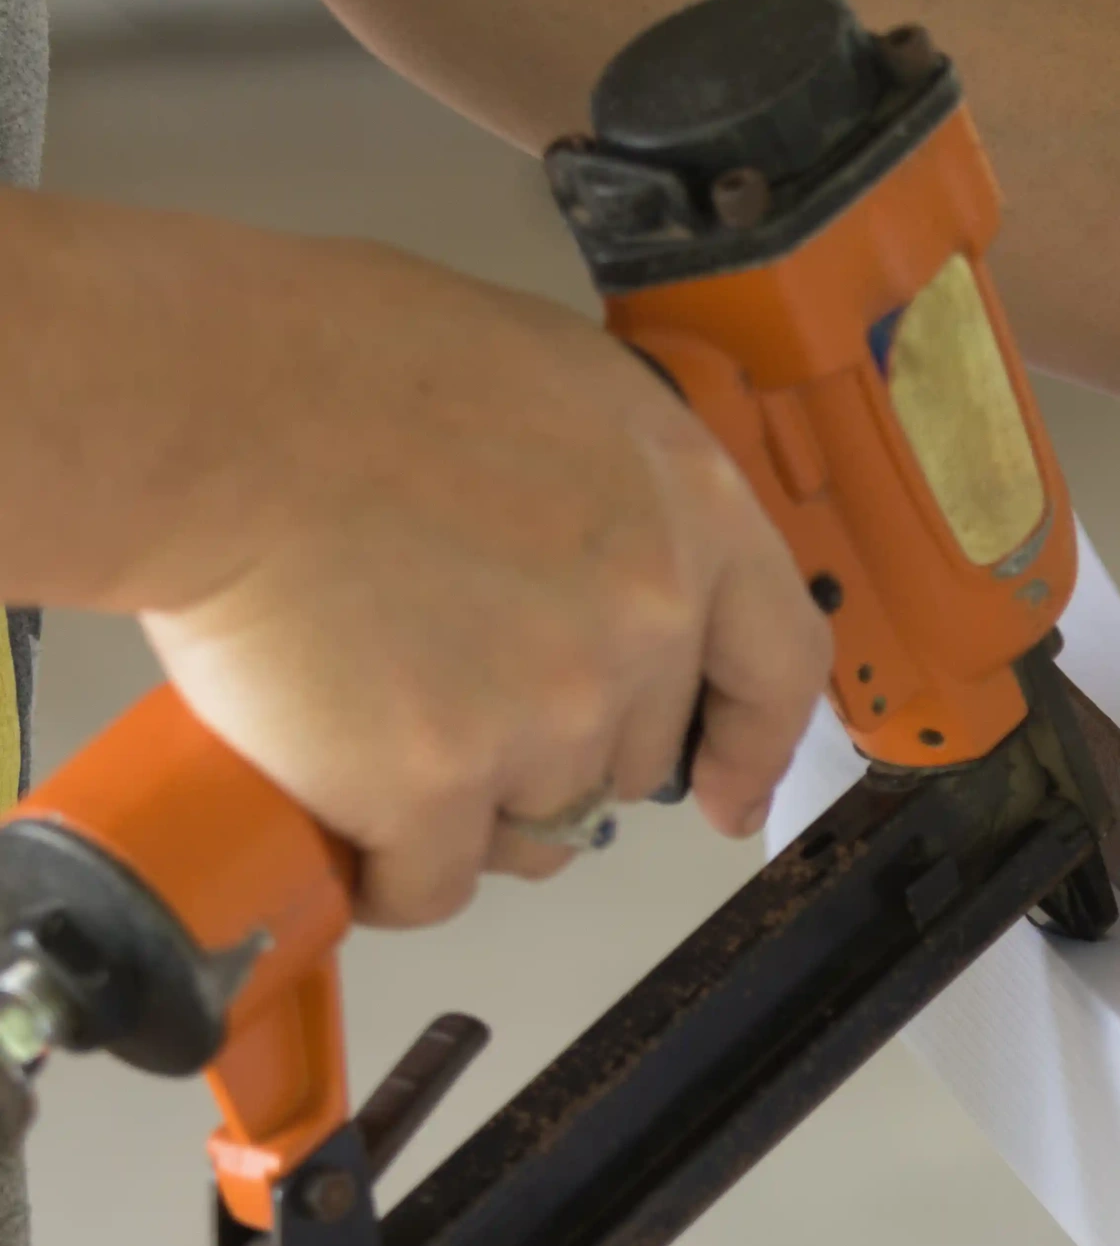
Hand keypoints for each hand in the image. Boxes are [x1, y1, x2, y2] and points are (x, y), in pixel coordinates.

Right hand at [138, 236, 829, 925]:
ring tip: (384, 725)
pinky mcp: (437, 785)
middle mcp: (645, 623)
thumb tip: (631, 577)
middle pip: (636, 757)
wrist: (214, 412)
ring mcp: (549, 714)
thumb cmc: (346, 364)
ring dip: (471, 806)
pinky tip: (346, 827)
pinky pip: (433, 881)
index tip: (728, 795)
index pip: (780, 666)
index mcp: (693, 515)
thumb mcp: (555, 384)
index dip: (754, 744)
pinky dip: (387, 872)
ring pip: (537, 822)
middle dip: (564, 752)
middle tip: (464, 700)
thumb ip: (623, 496)